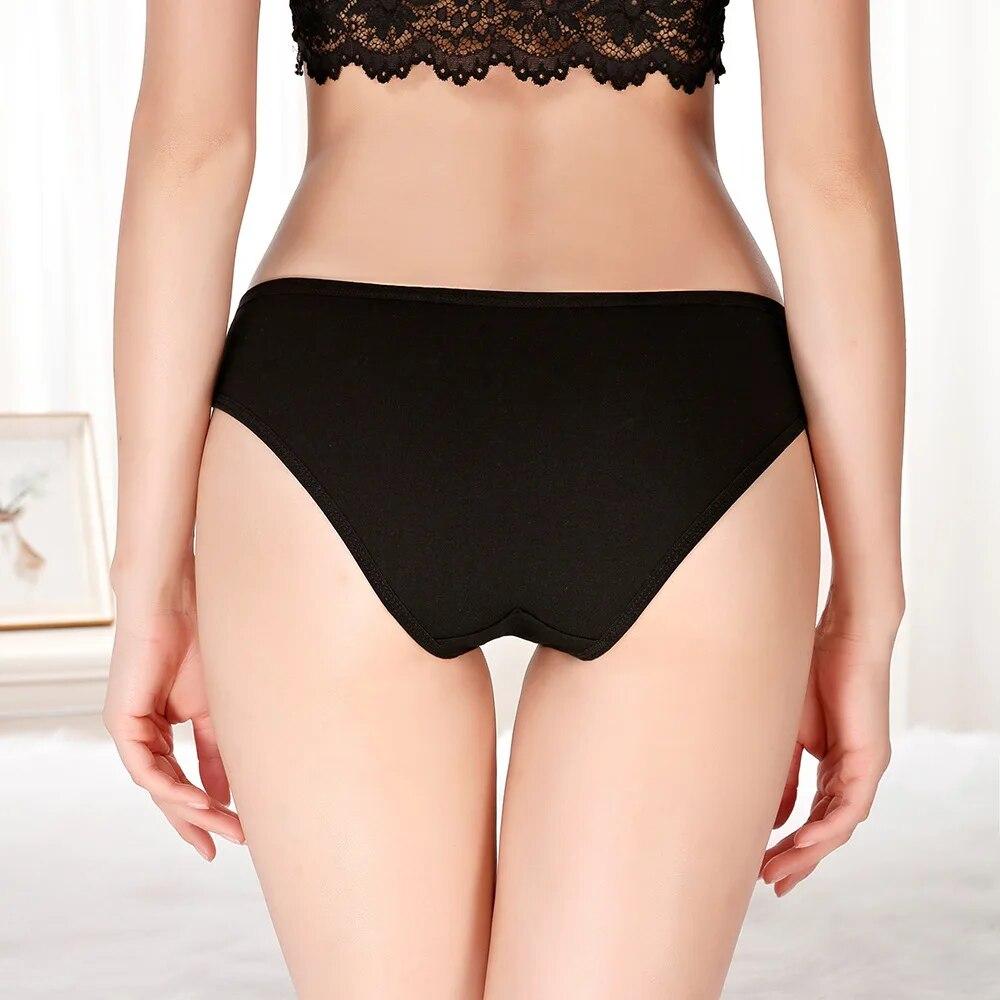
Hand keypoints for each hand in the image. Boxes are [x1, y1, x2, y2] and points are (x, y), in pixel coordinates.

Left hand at [103, 567, 243, 860]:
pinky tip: (199, 801)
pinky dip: (172, 787)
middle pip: (170, 792)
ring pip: (157, 786)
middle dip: (199, 821)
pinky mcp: (122, 723)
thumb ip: (217, 749)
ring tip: (222, 826)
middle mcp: (143, 735)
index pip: (184, 781)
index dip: (208, 809)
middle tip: (226, 846)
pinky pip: (145, 768)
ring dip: (190, 810)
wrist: (175, 602)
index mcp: (163, 730)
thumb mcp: (216, 708)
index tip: (235, 832)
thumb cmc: (199, 642)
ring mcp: (130, 730)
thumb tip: (228, 791)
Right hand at [760, 606, 896, 895]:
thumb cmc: (811, 673)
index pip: (813, 818)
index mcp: (834, 768)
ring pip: (838, 826)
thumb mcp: (787, 734)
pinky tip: (800, 841)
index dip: (789, 845)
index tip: (763, 867)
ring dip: (808, 852)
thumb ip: (783, 776)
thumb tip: (775, 819)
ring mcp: (864, 769)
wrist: (841, 636)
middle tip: (769, 884)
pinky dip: (825, 827)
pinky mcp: (869, 759)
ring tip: (777, 871)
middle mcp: (853, 775)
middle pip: (826, 831)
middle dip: (797, 860)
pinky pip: (849, 806)